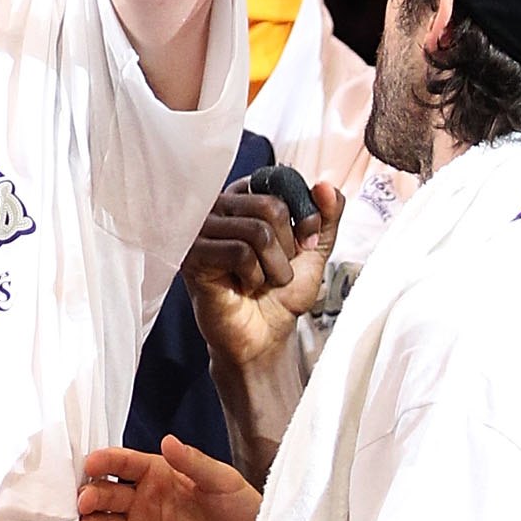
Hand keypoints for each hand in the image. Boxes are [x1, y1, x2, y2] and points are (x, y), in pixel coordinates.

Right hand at [77, 434, 258, 520]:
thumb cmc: (243, 512)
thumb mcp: (222, 481)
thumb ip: (193, 463)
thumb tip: (166, 440)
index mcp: (159, 474)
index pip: (124, 463)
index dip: (105, 461)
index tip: (90, 464)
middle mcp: (143, 501)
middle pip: (106, 493)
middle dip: (90, 494)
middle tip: (84, 502)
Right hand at [182, 173, 343, 375]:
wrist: (265, 337)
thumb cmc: (282, 293)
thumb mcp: (314, 250)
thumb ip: (327, 216)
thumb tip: (326, 186)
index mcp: (246, 196)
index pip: (282, 182)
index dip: (303, 217)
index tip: (302, 244)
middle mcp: (220, 205)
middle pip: (271, 206)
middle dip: (287, 248)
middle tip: (276, 270)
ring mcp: (202, 229)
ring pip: (258, 231)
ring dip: (274, 267)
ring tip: (262, 281)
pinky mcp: (193, 256)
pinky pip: (240, 252)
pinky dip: (254, 276)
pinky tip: (243, 286)